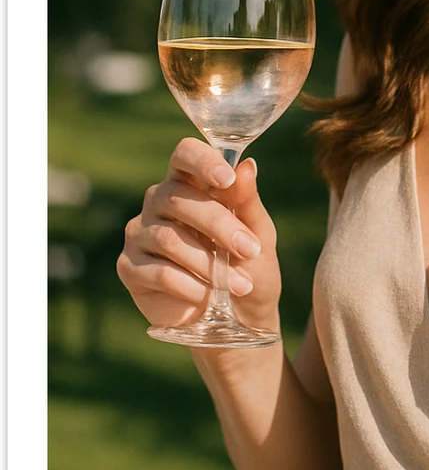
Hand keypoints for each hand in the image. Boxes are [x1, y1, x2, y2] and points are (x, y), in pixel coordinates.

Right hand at [117, 139, 281, 337]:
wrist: (239, 314)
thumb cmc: (248, 263)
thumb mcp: (258, 232)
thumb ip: (247, 201)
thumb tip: (246, 166)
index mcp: (190, 182)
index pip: (185, 154)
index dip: (203, 161)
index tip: (227, 179)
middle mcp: (158, 201)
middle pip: (178, 198)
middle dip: (220, 225)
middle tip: (250, 249)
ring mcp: (139, 232)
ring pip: (169, 238)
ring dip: (209, 263)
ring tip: (240, 284)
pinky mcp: (129, 267)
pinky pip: (158, 271)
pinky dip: (190, 286)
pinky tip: (209, 297)